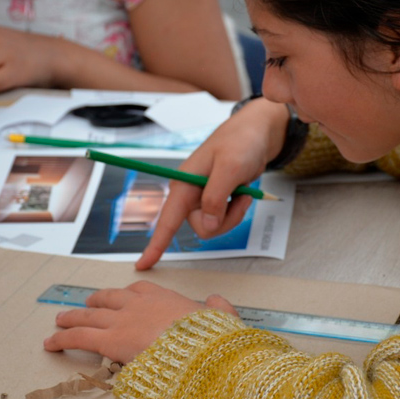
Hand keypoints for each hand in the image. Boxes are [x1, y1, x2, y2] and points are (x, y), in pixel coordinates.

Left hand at [43, 281, 237, 363]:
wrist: (199, 349)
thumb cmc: (211, 338)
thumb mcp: (223, 318)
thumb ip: (219, 307)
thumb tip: (218, 300)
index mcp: (166, 298)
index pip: (141, 289)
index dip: (129, 294)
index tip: (125, 297)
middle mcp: (140, 304)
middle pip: (110, 298)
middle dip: (96, 301)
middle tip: (86, 304)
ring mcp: (123, 320)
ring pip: (90, 315)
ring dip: (73, 316)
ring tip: (60, 320)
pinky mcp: (109, 340)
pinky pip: (79, 336)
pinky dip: (62, 338)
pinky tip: (50, 343)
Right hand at [136, 98, 289, 269]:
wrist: (256, 133)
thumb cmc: (241, 142)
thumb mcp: (230, 167)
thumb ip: (216, 197)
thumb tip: (208, 223)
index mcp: (183, 185)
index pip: (166, 221)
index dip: (155, 244)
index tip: (142, 265)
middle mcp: (189, 194)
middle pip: (202, 228)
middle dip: (225, 219)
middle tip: (240, 197)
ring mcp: (203, 198)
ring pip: (215, 226)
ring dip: (234, 214)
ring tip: (242, 192)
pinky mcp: (216, 200)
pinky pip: (225, 219)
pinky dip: (237, 210)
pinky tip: (243, 192)